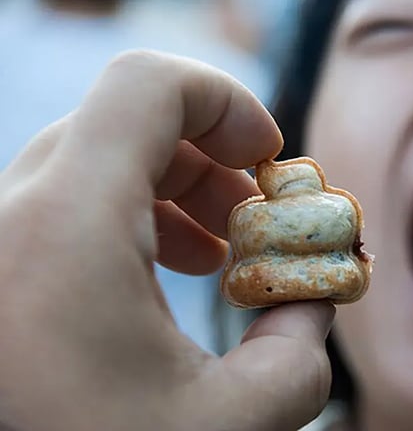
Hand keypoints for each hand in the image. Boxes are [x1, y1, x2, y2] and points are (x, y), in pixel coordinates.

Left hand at [0, 51, 333, 430]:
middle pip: (129, 124)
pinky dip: (130, 216)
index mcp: (66, 227)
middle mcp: (11, 217)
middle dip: (214, 160)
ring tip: (216, 250)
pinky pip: (66, 203)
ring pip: (95, 161)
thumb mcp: (234, 425)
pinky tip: (163, 273)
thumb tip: (315, 301)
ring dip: (174, 189)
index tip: (271, 161)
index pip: (149, 84)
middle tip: (256, 220)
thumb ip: (301, 349)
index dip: (228, 102)